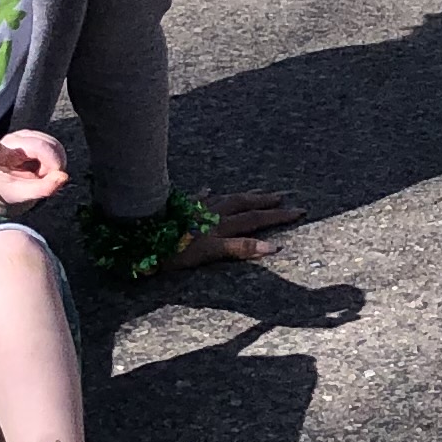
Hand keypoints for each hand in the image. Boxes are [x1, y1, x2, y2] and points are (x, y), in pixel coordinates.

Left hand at [0, 124, 66, 207]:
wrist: (15, 179)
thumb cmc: (14, 187)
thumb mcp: (25, 194)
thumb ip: (43, 189)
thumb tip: (63, 176)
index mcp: (0, 157)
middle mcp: (12, 140)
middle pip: (42, 148)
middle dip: (52, 166)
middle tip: (44, 178)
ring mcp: (26, 134)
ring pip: (53, 146)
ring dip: (55, 163)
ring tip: (41, 173)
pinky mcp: (39, 134)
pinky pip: (57, 146)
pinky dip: (57, 159)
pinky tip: (47, 166)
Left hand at [167, 187, 300, 268]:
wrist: (141, 234)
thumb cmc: (175, 249)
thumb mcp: (210, 253)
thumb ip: (241, 248)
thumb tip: (273, 247)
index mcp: (223, 224)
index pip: (257, 218)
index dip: (279, 215)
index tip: (299, 211)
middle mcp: (214, 213)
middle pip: (245, 204)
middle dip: (266, 201)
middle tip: (283, 196)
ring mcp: (198, 208)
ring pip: (227, 198)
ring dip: (244, 195)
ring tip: (257, 190)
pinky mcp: (182, 207)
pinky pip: (200, 198)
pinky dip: (208, 193)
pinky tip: (210, 188)